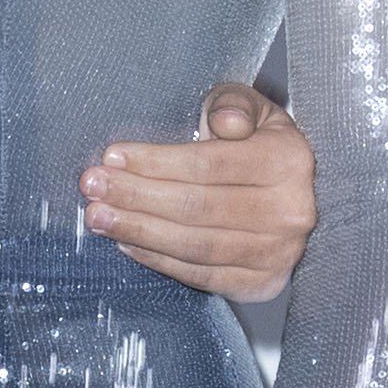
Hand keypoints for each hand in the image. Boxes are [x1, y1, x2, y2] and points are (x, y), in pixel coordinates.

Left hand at [79, 81, 315, 299]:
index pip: (209, 164)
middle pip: (197, 206)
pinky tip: (127, 243)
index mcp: (288, 160)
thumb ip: (234, 103)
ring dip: (138, 230)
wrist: (296, 199)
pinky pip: (200, 275)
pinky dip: (158, 260)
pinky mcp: (261, 284)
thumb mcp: (253, 110)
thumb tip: (224, 123)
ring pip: (194, 245)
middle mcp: (289, 210)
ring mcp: (277, 253)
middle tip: (92, 187)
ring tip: (98, 217)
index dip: (156, 163)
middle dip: (136, 196)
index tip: (113, 157)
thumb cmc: (259, 146)